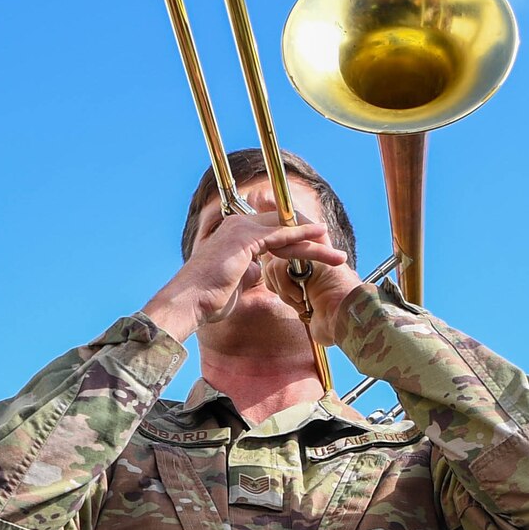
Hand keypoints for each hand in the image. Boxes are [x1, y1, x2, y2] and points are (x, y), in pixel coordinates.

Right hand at [141, 207, 350, 342]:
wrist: (190, 303)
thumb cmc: (209, 298)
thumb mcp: (234, 281)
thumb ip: (247, 271)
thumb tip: (256, 269)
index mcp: (235, 235)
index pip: (275, 233)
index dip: (299, 243)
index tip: (320, 253)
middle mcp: (238, 226)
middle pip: (284, 229)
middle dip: (313, 242)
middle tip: (336, 254)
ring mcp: (241, 229)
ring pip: (287, 233)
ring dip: (315, 244)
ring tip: (338, 256)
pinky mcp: (245, 238)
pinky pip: (281, 236)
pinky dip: (302, 237)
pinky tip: (321, 239)